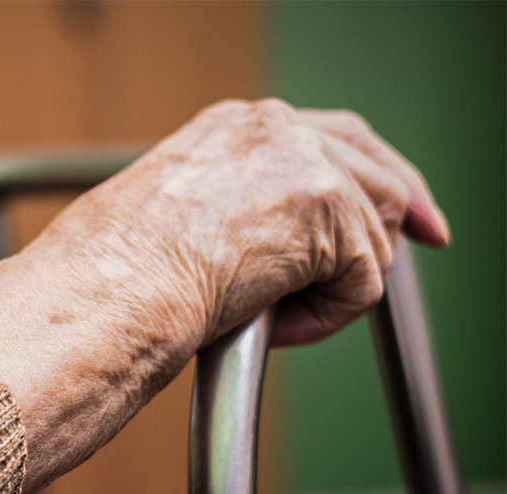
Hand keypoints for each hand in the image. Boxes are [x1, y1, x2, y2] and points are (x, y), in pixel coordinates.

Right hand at [0, 99, 448, 493]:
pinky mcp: (324, 212)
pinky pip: (362, 281)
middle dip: (403, 210)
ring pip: (371, 233)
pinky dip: (326, 318)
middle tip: (427, 238)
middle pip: (376, 167)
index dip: (370, 175)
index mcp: (235, 127)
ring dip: (331, 287)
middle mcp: (274, 129)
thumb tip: (267, 238)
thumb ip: (234, 205)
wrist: (106, 290)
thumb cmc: (112, 270)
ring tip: (270, 318)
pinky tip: (272, 326)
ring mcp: (303, 163)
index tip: (400, 208)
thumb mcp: (175, 213)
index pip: (330, 136)